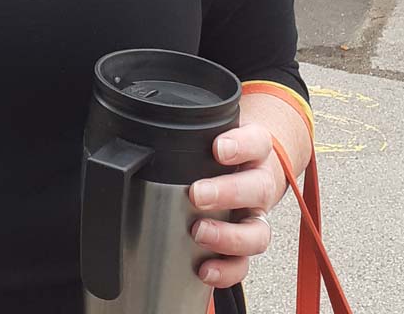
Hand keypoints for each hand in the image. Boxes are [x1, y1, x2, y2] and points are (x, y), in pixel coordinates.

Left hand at [188, 122, 280, 289]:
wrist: (250, 167)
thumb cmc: (224, 152)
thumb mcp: (213, 133)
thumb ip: (190, 134)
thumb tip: (145, 137)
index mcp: (254, 151)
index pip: (255, 141)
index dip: (240, 145)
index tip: (218, 148)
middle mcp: (259, 183)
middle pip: (256, 188)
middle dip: (227, 193)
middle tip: (197, 194)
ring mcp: (255, 216)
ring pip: (257, 232)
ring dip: (228, 236)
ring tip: (199, 232)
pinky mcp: (248, 244)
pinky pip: (245, 263)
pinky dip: (226, 269)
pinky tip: (205, 268)